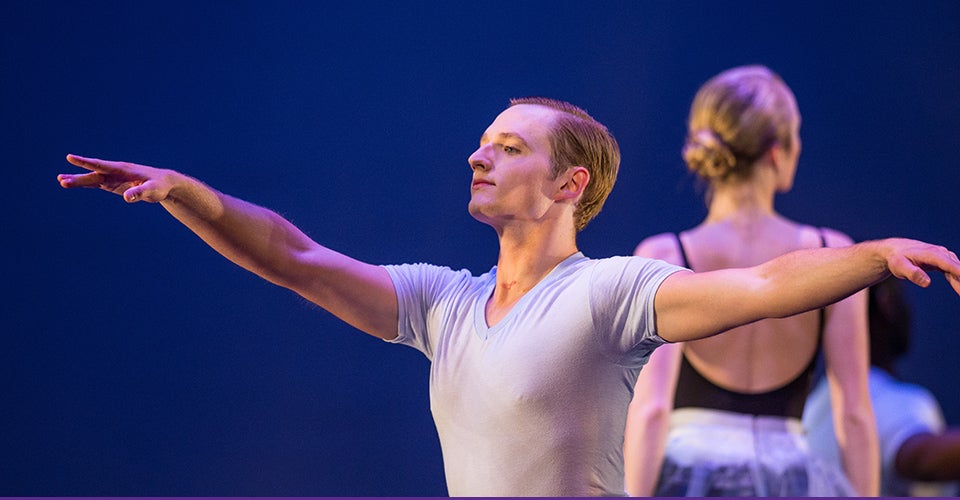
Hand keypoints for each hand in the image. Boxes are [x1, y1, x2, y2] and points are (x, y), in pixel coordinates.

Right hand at [57, 154, 176, 202]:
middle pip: (93, 173)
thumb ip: (140, 193)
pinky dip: (84, 184)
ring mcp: (113, 177)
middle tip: (61, 179)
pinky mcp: (113, 184)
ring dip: (77, 180)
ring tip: (61, 181)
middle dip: (78, 176)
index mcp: (122, 169)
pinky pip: (96, 183)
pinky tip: (70, 183)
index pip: (101, 165)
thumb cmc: (159, 186)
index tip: (70, 157)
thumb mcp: (151, 190)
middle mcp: (114, 172)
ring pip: (92, 178)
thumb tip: (127, 198)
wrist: (163, 183)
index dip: (85, 162)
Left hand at [883, 238, 959, 294]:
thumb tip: (927, 283)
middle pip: (956, 268)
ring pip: (957, 270)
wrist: (897, 250)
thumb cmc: (897, 259)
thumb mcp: (900, 267)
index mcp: (931, 253)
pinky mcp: (944, 261)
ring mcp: (944, 256)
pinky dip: (959, 281)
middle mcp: (941, 253)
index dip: (958, 271)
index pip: (947, 263)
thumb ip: (913, 274)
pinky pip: (954, 272)